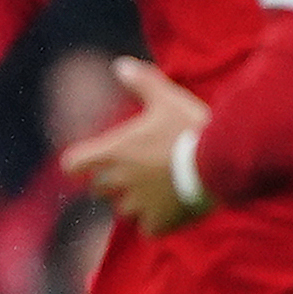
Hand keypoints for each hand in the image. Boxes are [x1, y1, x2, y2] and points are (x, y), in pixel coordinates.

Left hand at [61, 57, 212, 235]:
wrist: (219, 162)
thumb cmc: (189, 128)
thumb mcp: (167, 99)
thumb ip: (142, 83)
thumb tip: (120, 65)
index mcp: (114, 152)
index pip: (73, 164)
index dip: (80, 162)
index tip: (91, 160)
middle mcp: (119, 181)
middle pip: (98, 188)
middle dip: (111, 181)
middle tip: (136, 170)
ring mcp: (138, 204)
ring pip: (123, 209)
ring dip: (134, 202)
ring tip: (157, 190)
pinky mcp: (158, 222)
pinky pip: (147, 228)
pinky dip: (155, 223)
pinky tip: (170, 211)